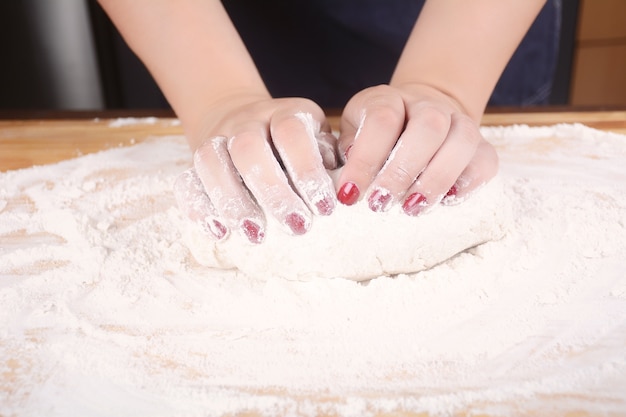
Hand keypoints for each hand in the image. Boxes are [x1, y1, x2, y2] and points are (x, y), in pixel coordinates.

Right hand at [174, 95, 337, 243]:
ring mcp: (217, 138)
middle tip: (297, 227)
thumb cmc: (294, 141)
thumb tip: (347, 189)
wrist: (239, 115)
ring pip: (211, 161)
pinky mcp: (195, 158)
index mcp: (285, 113)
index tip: (325, 209)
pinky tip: (219, 232)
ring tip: (256, 235)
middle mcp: (247, 121)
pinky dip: (198, 207)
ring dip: (233, 202)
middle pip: (248, 147)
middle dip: (272, 191)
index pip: (291, 133)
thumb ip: (329, 159)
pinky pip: (186, 179)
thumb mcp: (318, 139)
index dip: (307, 170)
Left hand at [336, 83, 498, 214]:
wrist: (418, 115)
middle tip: (380, 203)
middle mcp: (427, 105)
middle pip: (427, 128)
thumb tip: (350, 180)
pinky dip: (468, 184)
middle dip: (402, 171)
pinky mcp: (481, 146)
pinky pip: (485, 163)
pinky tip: (445, 201)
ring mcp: (459, 123)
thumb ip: (349, 151)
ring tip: (411, 207)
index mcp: (388, 99)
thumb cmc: (376, 135)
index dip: (365, 159)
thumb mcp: (353, 133)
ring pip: (461, 141)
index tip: (349, 193)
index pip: (381, 120)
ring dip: (436, 180)